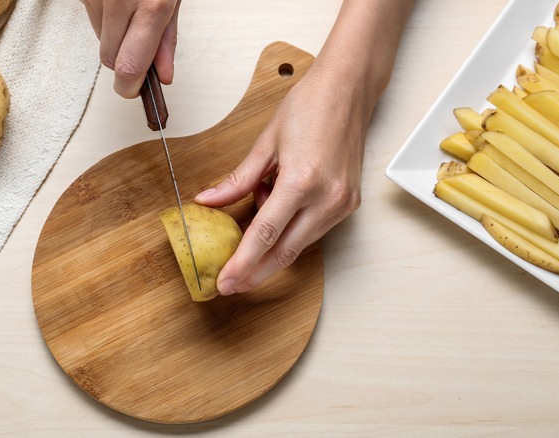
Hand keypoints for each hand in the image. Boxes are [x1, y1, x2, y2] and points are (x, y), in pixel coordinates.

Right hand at [80, 0, 180, 97]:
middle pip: (109, 58)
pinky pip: (90, 17)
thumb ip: (167, 39)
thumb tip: (162, 74)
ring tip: (128, 8)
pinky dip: (102, 14)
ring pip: (99, 38)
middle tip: (136, 39)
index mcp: (151, 7)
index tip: (132, 89)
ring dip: (112, 33)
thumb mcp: (173, 1)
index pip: (130, 67)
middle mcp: (120, 1)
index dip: (129, 87)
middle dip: (122, 57)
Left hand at [193, 0, 413, 294]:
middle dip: (255, 272)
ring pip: (299, 244)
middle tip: (230, 285)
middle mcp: (327, 198)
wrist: (349, 89)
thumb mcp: (265, 142)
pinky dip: (290, 228)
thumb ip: (237, 180)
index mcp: (302, 180)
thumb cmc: (309, 105)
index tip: (225, 282)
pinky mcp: (348, 204)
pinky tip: (276, 203)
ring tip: (257, 207)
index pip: (265, 234)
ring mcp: (342, 204)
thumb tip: (209, 201)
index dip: (242, 263)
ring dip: (272, 244)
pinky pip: (312, 230)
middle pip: (285, 252)